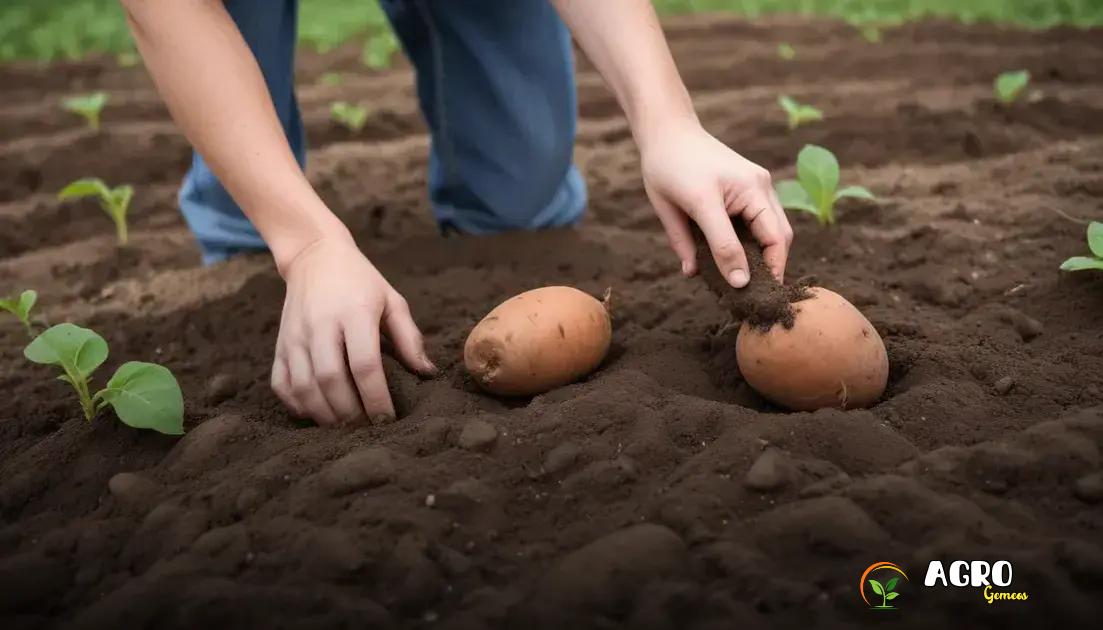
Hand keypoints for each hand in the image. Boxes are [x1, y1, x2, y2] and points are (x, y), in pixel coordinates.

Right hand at [270, 235, 435, 425]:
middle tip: (368, 429)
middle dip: (351, 413)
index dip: (377, 398)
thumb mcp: (392, 300)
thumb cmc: (361, 282)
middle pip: (331, 380)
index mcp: (353, 313)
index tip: (389, 419)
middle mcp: (320, 325)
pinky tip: (317, 414)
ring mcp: (295, 336)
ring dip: (325, 415)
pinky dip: (297, 406)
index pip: (365, 365)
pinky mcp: (279, 344)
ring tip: (346, 428)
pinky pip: (282, 384)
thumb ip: (409, 337)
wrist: (314, 256)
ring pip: (304, 387)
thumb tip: (427, 373)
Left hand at [640, 119, 792, 285]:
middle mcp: (758, 184)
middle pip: (780, 235)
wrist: (669, 131)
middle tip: (759, 293)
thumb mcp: (673, 208)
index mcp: (742, 189)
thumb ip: (687, 242)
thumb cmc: (667, 167)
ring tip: (756, 279)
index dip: (761, 270)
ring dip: (771, 254)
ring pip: (778, 228)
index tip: (749, 294)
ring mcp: (760, 182)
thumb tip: (696, 275)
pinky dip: (763, 240)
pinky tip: (747, 257)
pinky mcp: (756, 184)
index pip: (765, 239)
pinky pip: (768, 218)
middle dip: (773, 265)